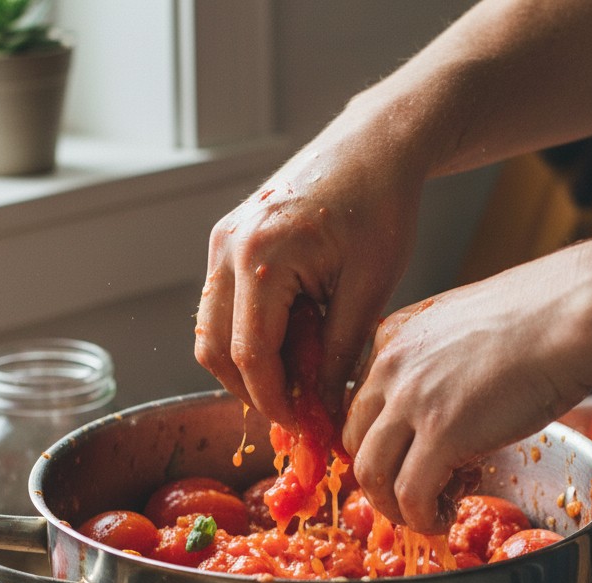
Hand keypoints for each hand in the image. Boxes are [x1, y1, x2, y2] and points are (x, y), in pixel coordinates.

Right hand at [194, 114, 424, 430]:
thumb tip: (322, 407)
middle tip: (296, 412)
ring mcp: (222, 242)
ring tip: (297, 381)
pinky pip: (222, 306)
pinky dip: (247, 336)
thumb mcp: (369, 289)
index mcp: (262, 257)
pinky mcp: (229, 241)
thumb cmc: (381, 207)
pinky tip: (291, 345)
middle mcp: (229, 248)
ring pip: (211, 331)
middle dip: (253, 391)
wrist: (374, 147)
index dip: (274, 401)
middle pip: (215, 350)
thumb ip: (338, 353)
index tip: (303, 427)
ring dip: (246, 367)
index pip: (250, 355)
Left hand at [342, 255, 591, 533]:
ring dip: (393, 505)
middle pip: (355, 440)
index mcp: (393, 337)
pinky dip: (422, 517)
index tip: (405, 462)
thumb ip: (441, 360)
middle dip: (379, 477)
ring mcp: (412, 400)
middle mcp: (391, 366)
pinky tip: (445, 516)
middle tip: (412, 495)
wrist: (573, 315)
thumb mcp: (465, 327)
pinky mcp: (441, 433)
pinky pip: (411, 494)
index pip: (361, 405)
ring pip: (370, 473)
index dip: (381, 443)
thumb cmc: (542, 317)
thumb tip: (450, 401)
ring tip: (425, 514)